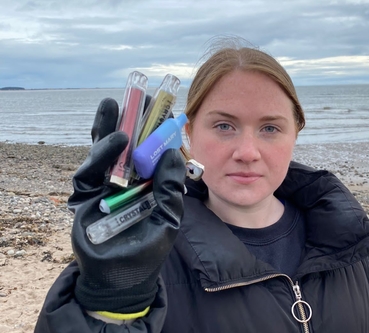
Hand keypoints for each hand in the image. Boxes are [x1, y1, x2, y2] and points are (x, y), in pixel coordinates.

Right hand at [68, 97, 185, 313]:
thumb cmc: (149, 250)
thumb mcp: (168, 216)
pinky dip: (101, 155)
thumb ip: (171, 188)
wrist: (122, 279)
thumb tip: (175, 154)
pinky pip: (90, 172)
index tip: (163, 109)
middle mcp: (124, 181)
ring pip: (103, 152)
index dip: (154, 131)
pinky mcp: (84, 198)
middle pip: (125, 146)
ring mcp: (103, 188)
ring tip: (117, 106)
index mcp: (146, 184)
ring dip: (110, 129)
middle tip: (136, 95)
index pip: (148, 151)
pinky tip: (116, 141)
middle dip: (129, 121)